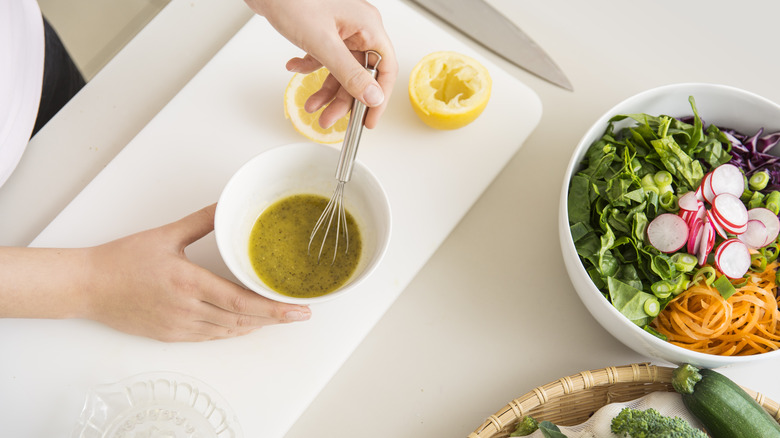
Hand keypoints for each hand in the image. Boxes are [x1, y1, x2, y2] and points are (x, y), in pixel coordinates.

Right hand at [0, 204, 311, 341]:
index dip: (273, 308)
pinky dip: (232, 331)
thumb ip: (201, 221)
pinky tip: (246, 325)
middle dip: (274, 319)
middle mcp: (187, 309)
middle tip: (300, 314)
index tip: (298, 310)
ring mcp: (179, 326)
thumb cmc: (122, 260)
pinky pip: (210, 337)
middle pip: (241, 320)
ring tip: (279, 317)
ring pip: (228, 331)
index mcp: (188, 282)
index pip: (241, 301)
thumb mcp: (166, 235)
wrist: (87, 286)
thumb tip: (225, 205)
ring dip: (255, 326)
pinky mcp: (171, 336)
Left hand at [246, 0, 397, 128]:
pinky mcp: (323, 30)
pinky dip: (310, 67)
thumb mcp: (323, 43)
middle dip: (343, 100)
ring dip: (325, 89)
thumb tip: (372, 96)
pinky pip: (324, 58)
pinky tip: (296, 67)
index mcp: (368, 26)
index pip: (385, 69)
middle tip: (330, 118)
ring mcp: (340, 30)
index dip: (378, 97)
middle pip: (360, 75)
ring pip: (341, 70)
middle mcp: (358, 28)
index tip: (368, 120)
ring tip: (311, 105)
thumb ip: (349, 73)